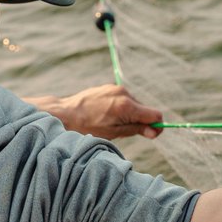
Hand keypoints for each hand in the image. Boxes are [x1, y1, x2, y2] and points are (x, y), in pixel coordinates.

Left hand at [26, 85, 163, 139]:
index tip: (150, 134)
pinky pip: (124, 99)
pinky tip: (106, 114)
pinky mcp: (110, 87)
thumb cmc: (87, 127)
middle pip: (144, 110)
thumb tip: (154, 131)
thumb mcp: (113, 133)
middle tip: (121, 131)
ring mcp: (116, 88)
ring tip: (110, 122)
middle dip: (140, 121)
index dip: (156, 126)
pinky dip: (121, 108)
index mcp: (126, 106)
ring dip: (129, 115)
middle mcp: (124, 93)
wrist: (65, 113)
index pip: (155, 114)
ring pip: (134, 104)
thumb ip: (136, 130)